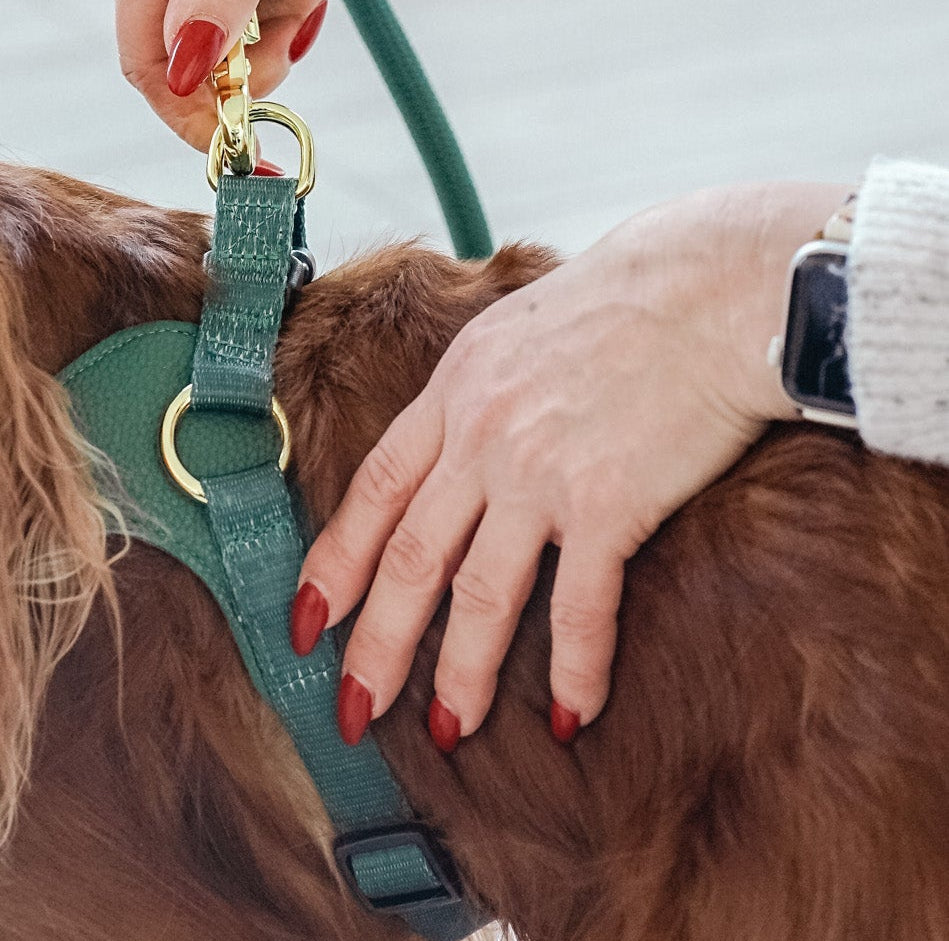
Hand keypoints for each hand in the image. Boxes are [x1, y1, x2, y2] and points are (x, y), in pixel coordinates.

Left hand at [290, 182, 851, 747]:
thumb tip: (462, 439)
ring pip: (479, 595)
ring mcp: (539, 473)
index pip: (372, 491)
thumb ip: (478, 390)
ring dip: (461, 674)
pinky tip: (573, 715)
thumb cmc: (625, 301)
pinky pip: (580, 607)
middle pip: (408, 557)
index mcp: (453, 393)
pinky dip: (575, 668)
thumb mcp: (516, 329)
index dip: (334, 561)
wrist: (708, 287)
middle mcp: (480, 438)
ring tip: (450, 729)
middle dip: (375, 643)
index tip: (309, 617)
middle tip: (356, 707)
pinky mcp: (609, 503)